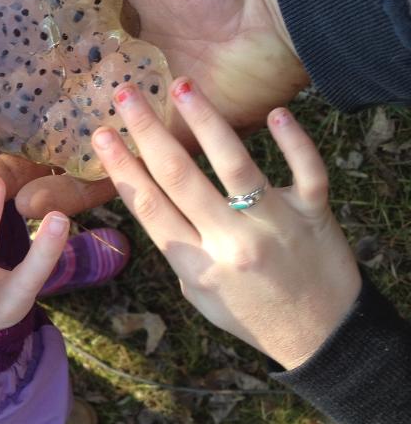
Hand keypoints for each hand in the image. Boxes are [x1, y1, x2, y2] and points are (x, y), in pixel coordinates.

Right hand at [91, 79, 361, 369]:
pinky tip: (276, 113)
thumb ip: (180, 249)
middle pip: (181, 177)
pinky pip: (306, 170)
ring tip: (181, 85)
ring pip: (236, 164)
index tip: (102, 135)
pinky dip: (294, 141)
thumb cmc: (252, 314)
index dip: (121, 167)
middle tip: (126, 94)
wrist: (322, 337)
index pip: (150, 206)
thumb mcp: (200, 293)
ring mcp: (276, 223)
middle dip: (147, 131)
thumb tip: (158, 198)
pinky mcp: (314, 212)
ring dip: (205, 121)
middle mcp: (233, 241)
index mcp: (199, 263)